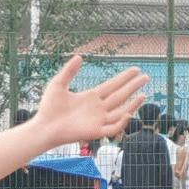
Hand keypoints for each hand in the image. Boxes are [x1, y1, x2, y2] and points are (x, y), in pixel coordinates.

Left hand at [31, 55, 149, 147]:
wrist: (43, 127)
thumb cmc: (48, 108)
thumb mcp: (58, 84)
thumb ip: (69, 71)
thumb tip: (79, 56)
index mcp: (91, 97)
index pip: (113, 85)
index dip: (124, 78)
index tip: (136, 69)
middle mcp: (97, 108)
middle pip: (120, 96)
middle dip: (133, 87)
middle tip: (146, 77)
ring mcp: (97, 120)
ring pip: (120, 112)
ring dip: (132, 104)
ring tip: (143, 94)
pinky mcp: (94, 131)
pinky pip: (112, 128)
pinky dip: (121, 122)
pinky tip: (127, 112)